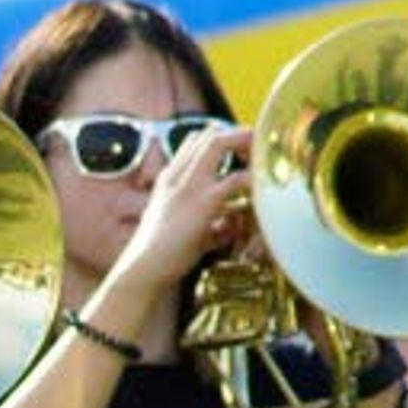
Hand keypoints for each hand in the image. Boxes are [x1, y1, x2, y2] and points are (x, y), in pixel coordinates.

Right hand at [116, 120, 254, 289]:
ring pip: (218, 142)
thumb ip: (209, 223)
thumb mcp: (185, 232)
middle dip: (237, 136)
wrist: (143, 272)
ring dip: (244, 145)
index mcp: (169, 181)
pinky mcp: (203, 202)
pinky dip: (253, 179)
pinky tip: (264, 188)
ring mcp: (188, 186)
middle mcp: (176, 176)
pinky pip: (236, 179)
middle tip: (260, 148)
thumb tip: (229, 226)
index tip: (243, 149)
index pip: (194, 143)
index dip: (222, 140)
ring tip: (264, 157)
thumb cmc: (163, 258)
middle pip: (207, 135)